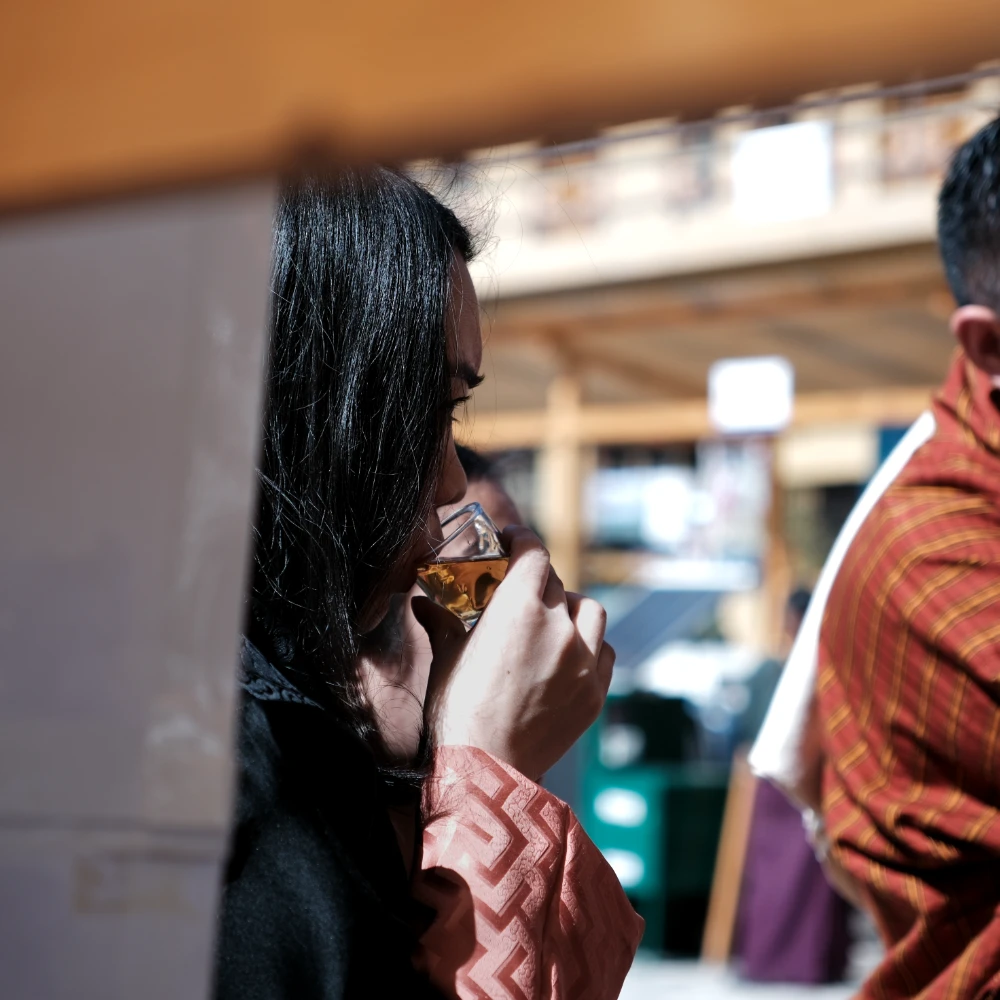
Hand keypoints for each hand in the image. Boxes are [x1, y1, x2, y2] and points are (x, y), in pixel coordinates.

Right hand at [412, 525, 614, 780]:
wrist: (486, 768)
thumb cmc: (458, 709)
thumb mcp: (447, 656)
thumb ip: (441, 622)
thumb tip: (421, 603)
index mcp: (519, 607)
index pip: (533, 552)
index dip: (522, 540)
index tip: (512, 541)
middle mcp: (559, 626)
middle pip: (557, 582)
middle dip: (537, 582)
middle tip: (520, 593)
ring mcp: (583, 660)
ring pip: (590, 611)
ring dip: (572, 609)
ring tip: (553, 622)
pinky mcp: (595, 692)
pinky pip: (605, 652)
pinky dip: (592, 646)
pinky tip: (571, 655)